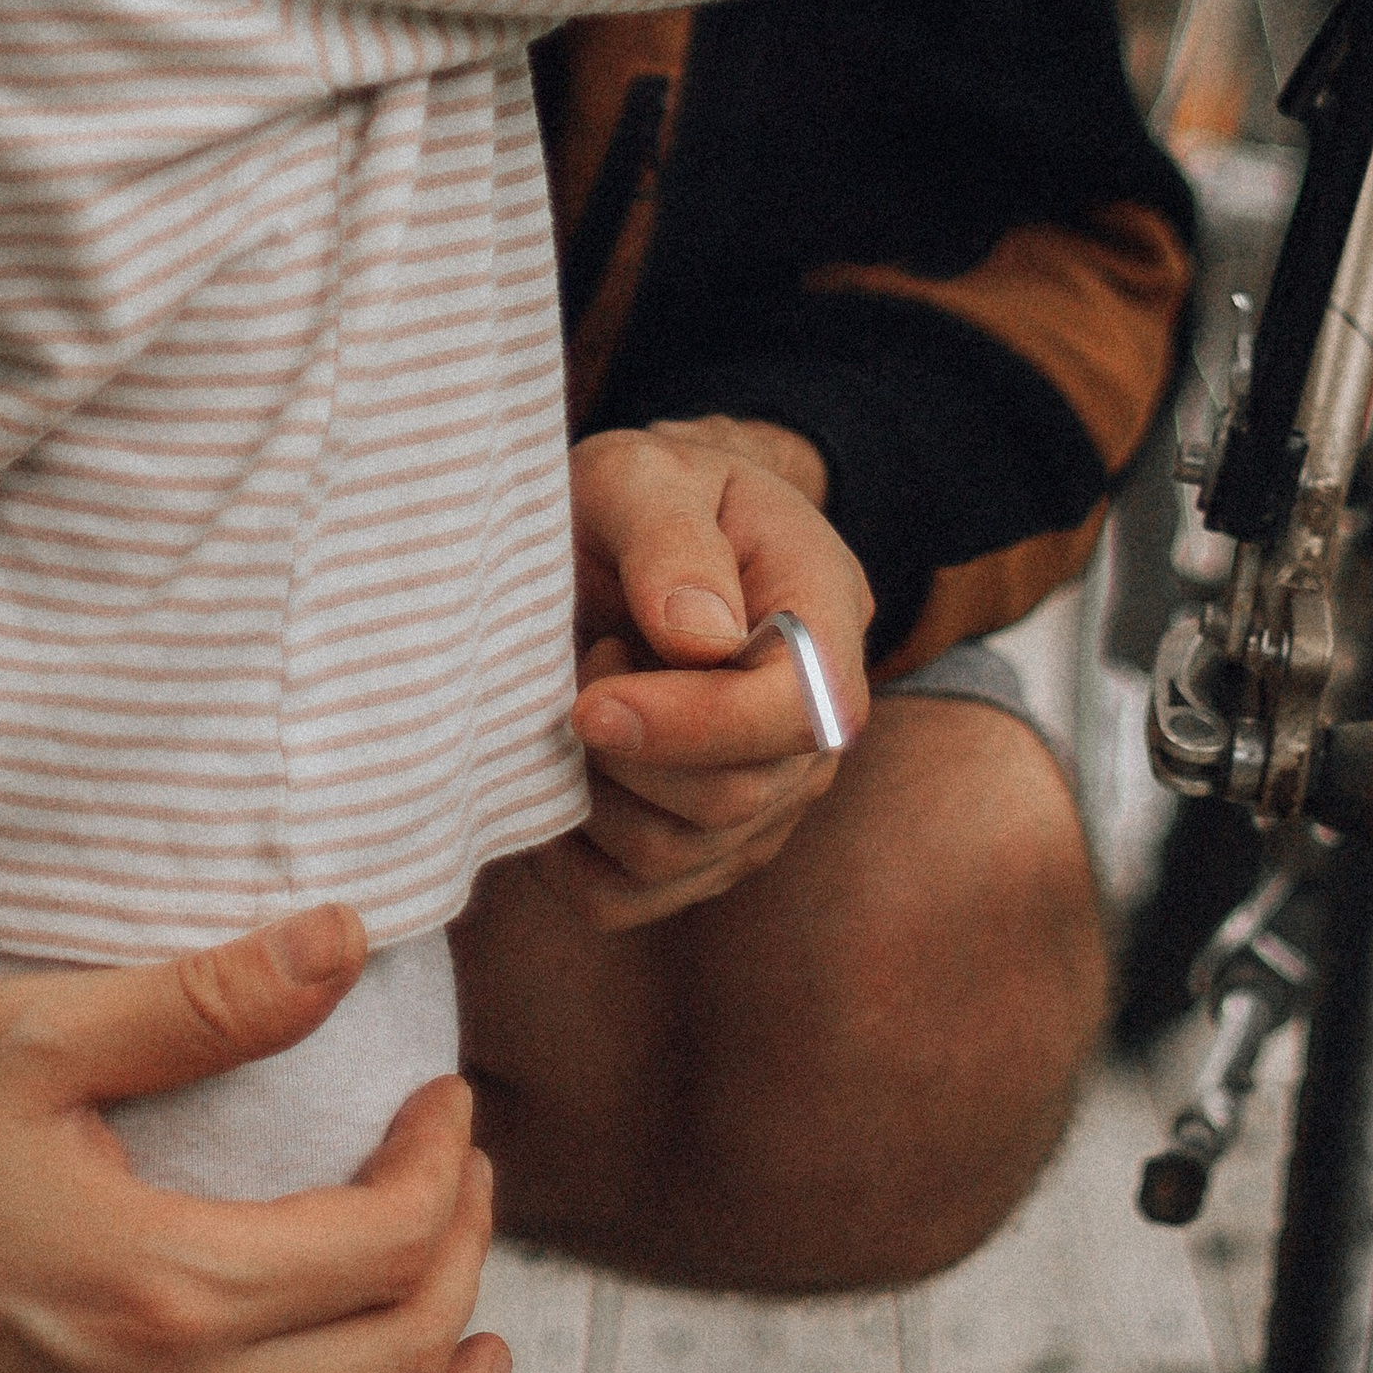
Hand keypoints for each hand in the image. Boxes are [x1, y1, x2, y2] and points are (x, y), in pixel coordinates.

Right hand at [0, 906, 501, 1372]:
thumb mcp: (33, 1038)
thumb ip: (206, 998)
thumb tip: (347, 939)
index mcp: (165, 1285)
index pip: (388, 1241)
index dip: (445, 1165)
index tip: (442, 1106)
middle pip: (393, 1361)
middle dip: (459, 1263)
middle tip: (460, 1191)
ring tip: (475, 1351)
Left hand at [551, 419, 871, 929]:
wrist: (641, 532)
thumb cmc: (647, 495)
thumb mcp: (645, 473)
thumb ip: (672, 539)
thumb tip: (699, 639)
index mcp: (823, 617)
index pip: (798, 714)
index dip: (695, 725)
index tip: (591, 702)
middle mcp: (812, 729)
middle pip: (732, 800)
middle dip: (625, 750)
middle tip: (584, 662)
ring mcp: (763, 801)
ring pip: (672, 858)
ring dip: (592, 791)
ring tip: (581, 696)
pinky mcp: (698, 849)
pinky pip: (623, 899)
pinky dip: (564, 857)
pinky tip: (548, 778)